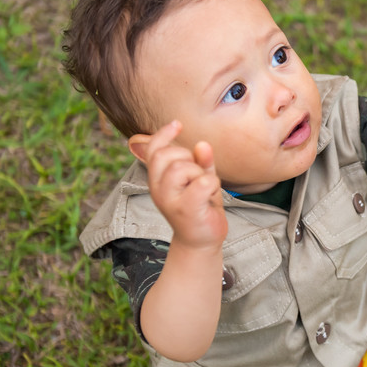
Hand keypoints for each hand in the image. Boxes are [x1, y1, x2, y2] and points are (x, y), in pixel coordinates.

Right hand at [143, 121, 227, 249]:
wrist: (202, 242)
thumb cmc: (201, 209)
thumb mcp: (200, 180)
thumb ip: (201, 162)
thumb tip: (202, 144)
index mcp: (158, 180)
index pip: (154, 150)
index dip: (163, 134)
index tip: (178, 124)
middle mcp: (158, 189)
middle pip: (168, 155)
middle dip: (188, 158)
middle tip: (197, 176)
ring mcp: (169, 200)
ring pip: (183, 167)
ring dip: (200, 173)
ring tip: (204, 188)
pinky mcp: (185, 209)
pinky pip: (202, 182)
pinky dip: (212, 184)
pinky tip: (211, 196)